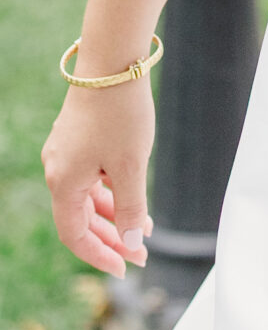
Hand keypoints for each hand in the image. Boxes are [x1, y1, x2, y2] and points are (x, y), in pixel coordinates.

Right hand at [41, 80, 153, 276]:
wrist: (112, 61)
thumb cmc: (121, 114)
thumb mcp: (131, 166)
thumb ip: (132, 209)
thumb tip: (133, 243)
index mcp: (63, 182)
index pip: (75, 235)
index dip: (100, 256)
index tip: (126, 268)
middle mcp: (58, 170)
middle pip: (81, 219)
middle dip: (112, 238)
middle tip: (142, 254)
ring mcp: (66, 153)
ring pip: (88, 198)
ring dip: (115, 215)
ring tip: (147, 228)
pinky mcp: (78, 139)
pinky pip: (91, 178)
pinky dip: (112, 192)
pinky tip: (134, 196)